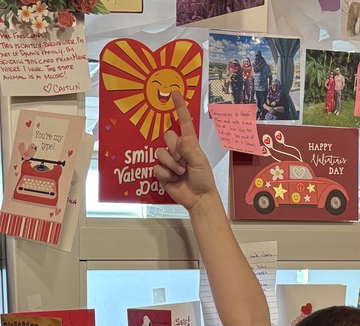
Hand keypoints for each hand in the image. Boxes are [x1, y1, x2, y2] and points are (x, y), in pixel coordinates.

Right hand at [154, 91, 215, 211]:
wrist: (198, 198)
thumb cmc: (203, 179)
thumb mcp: (200, 162)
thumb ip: (189, 149)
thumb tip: (179, 140)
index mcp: (189, 142)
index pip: (183, 121)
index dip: (179, 107)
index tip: (174, 93)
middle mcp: (178, 149)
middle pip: (167, 137)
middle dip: (174, 150)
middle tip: (183, 163)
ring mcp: (169, 160)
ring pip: (160, 152)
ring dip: (171, 165)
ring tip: (180, 173)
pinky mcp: (162, 173)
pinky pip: (157, 168)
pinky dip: (165, 175)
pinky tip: (173, 180)